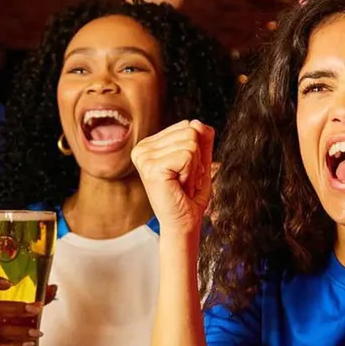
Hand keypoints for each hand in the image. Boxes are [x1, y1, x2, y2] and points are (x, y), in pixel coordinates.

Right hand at [131, 120, 214, 235]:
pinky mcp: (152, 167)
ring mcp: (144, 157)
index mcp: (149, 145)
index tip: (184, 171)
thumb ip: (202, 140)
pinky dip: (191, 174)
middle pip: (189, 131)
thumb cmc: (189, 196)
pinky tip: (179, 186)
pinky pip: (188, 155)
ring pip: (190, 142)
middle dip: (196, 159)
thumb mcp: (200, 162)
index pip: (187, 126)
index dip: (195, 151)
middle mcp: (142, 148)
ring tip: (181, 184)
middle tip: (184, 179)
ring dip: (193, 168)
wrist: (184, 223)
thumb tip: (198, 122)